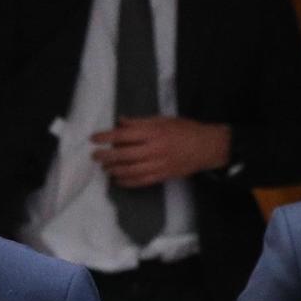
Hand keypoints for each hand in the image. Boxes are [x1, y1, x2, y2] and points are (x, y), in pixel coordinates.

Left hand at [91, 116, 230, 186]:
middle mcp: (153, 149)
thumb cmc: (185, 130)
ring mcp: (157, 164)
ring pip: (129, 170)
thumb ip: (140, 122)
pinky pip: (140, 181)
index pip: (123, 135)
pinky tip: (118, 179)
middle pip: (123, 155)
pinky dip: (126, 181)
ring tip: (104, 168)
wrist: (206, 147)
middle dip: (106, 156)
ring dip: (114, 170)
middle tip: (95, 156)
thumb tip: (121, 122)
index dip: (106, 137)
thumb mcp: (163, 119)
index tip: (94, 138)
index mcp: (153, 132)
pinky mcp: (161, 176)